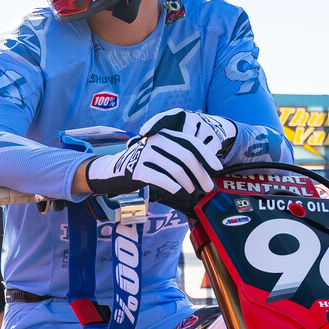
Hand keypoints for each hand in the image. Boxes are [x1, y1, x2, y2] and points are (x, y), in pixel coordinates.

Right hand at [82, 109, 232, 202]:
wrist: (112, 171)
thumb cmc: (141, 165)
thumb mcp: (160, 155)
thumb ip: (178, 157)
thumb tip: (204, 170)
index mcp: (163, 133)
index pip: (190, 142)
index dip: (206, 156)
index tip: (217, 168)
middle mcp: (155, 140)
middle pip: (186, 156)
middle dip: (201, 173)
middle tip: (208, 187)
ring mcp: (145, 153)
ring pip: (176, 169)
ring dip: (189, 183)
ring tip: (193, 192)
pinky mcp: (138, 169)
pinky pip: (163, 179)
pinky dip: (176, 188)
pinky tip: (181, 194)